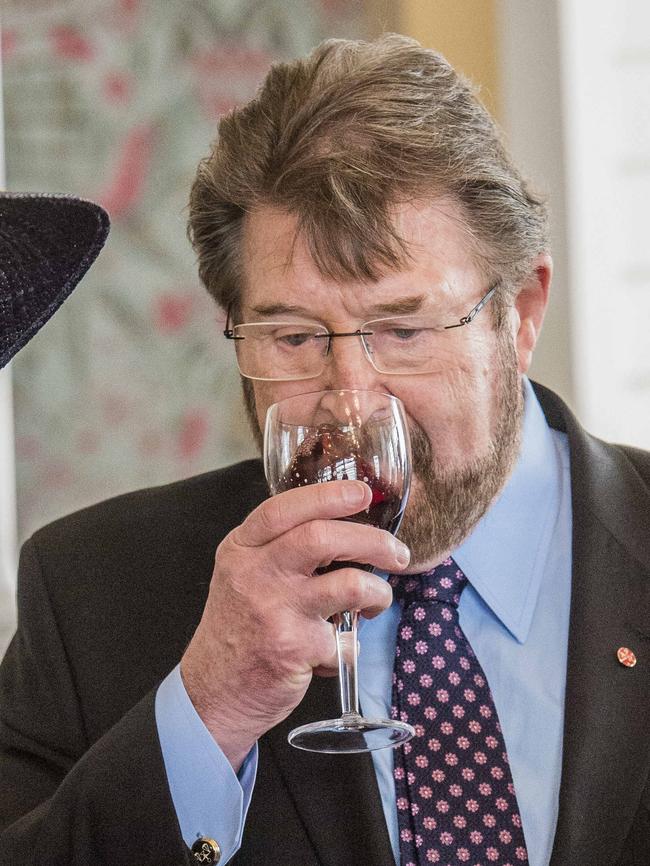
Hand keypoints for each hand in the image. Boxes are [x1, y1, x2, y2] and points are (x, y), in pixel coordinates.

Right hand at [180, 479, 409, 770]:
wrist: (213, 692)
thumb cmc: (238, 627)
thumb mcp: (242, 574)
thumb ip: (279, 547)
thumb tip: (346, 526)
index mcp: (241, 549)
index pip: (284, 509)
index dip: (328, 496)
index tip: (363, 493)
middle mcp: (254, 574)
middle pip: (322, 538)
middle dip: (373, 541)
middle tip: (397, 553)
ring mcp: (275, 611)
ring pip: (349, 584)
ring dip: (378, 592)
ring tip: (377, 601)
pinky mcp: (294, 649)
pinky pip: (347, 640)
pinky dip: (352, 646)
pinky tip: (337, 650)